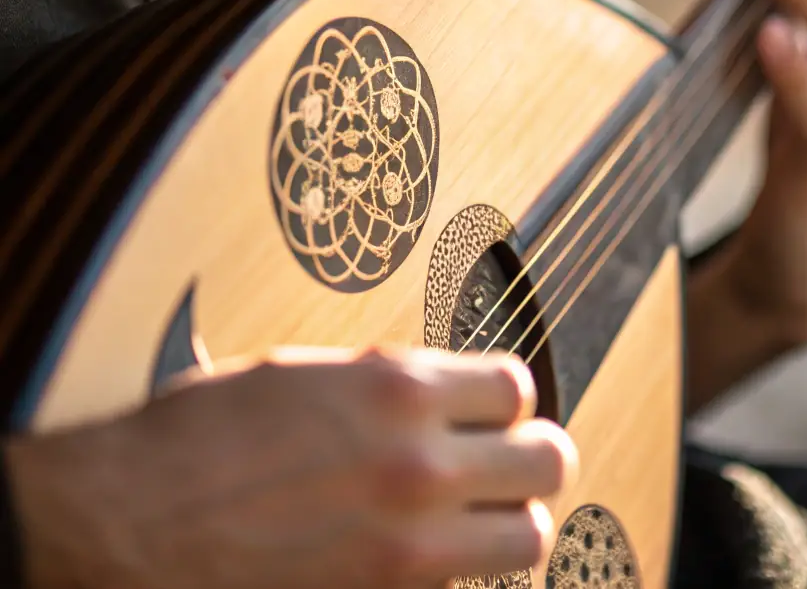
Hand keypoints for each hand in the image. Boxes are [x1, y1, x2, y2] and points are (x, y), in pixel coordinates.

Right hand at [6, 346, 577, 588]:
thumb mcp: (295, 374)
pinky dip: (456, 577)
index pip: (515, 386)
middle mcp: (418, 465)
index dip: (505, 397)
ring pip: (526, 538)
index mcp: (395, 388)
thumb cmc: (193, 443)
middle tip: (506, 461)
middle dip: (530, 457)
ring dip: (508, 523)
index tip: (491, 407)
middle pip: (546, 461)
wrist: (125, 528)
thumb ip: (376, 383)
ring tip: (476, 518)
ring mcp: (408, 548)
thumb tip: (423, 390)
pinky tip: (420, 563)